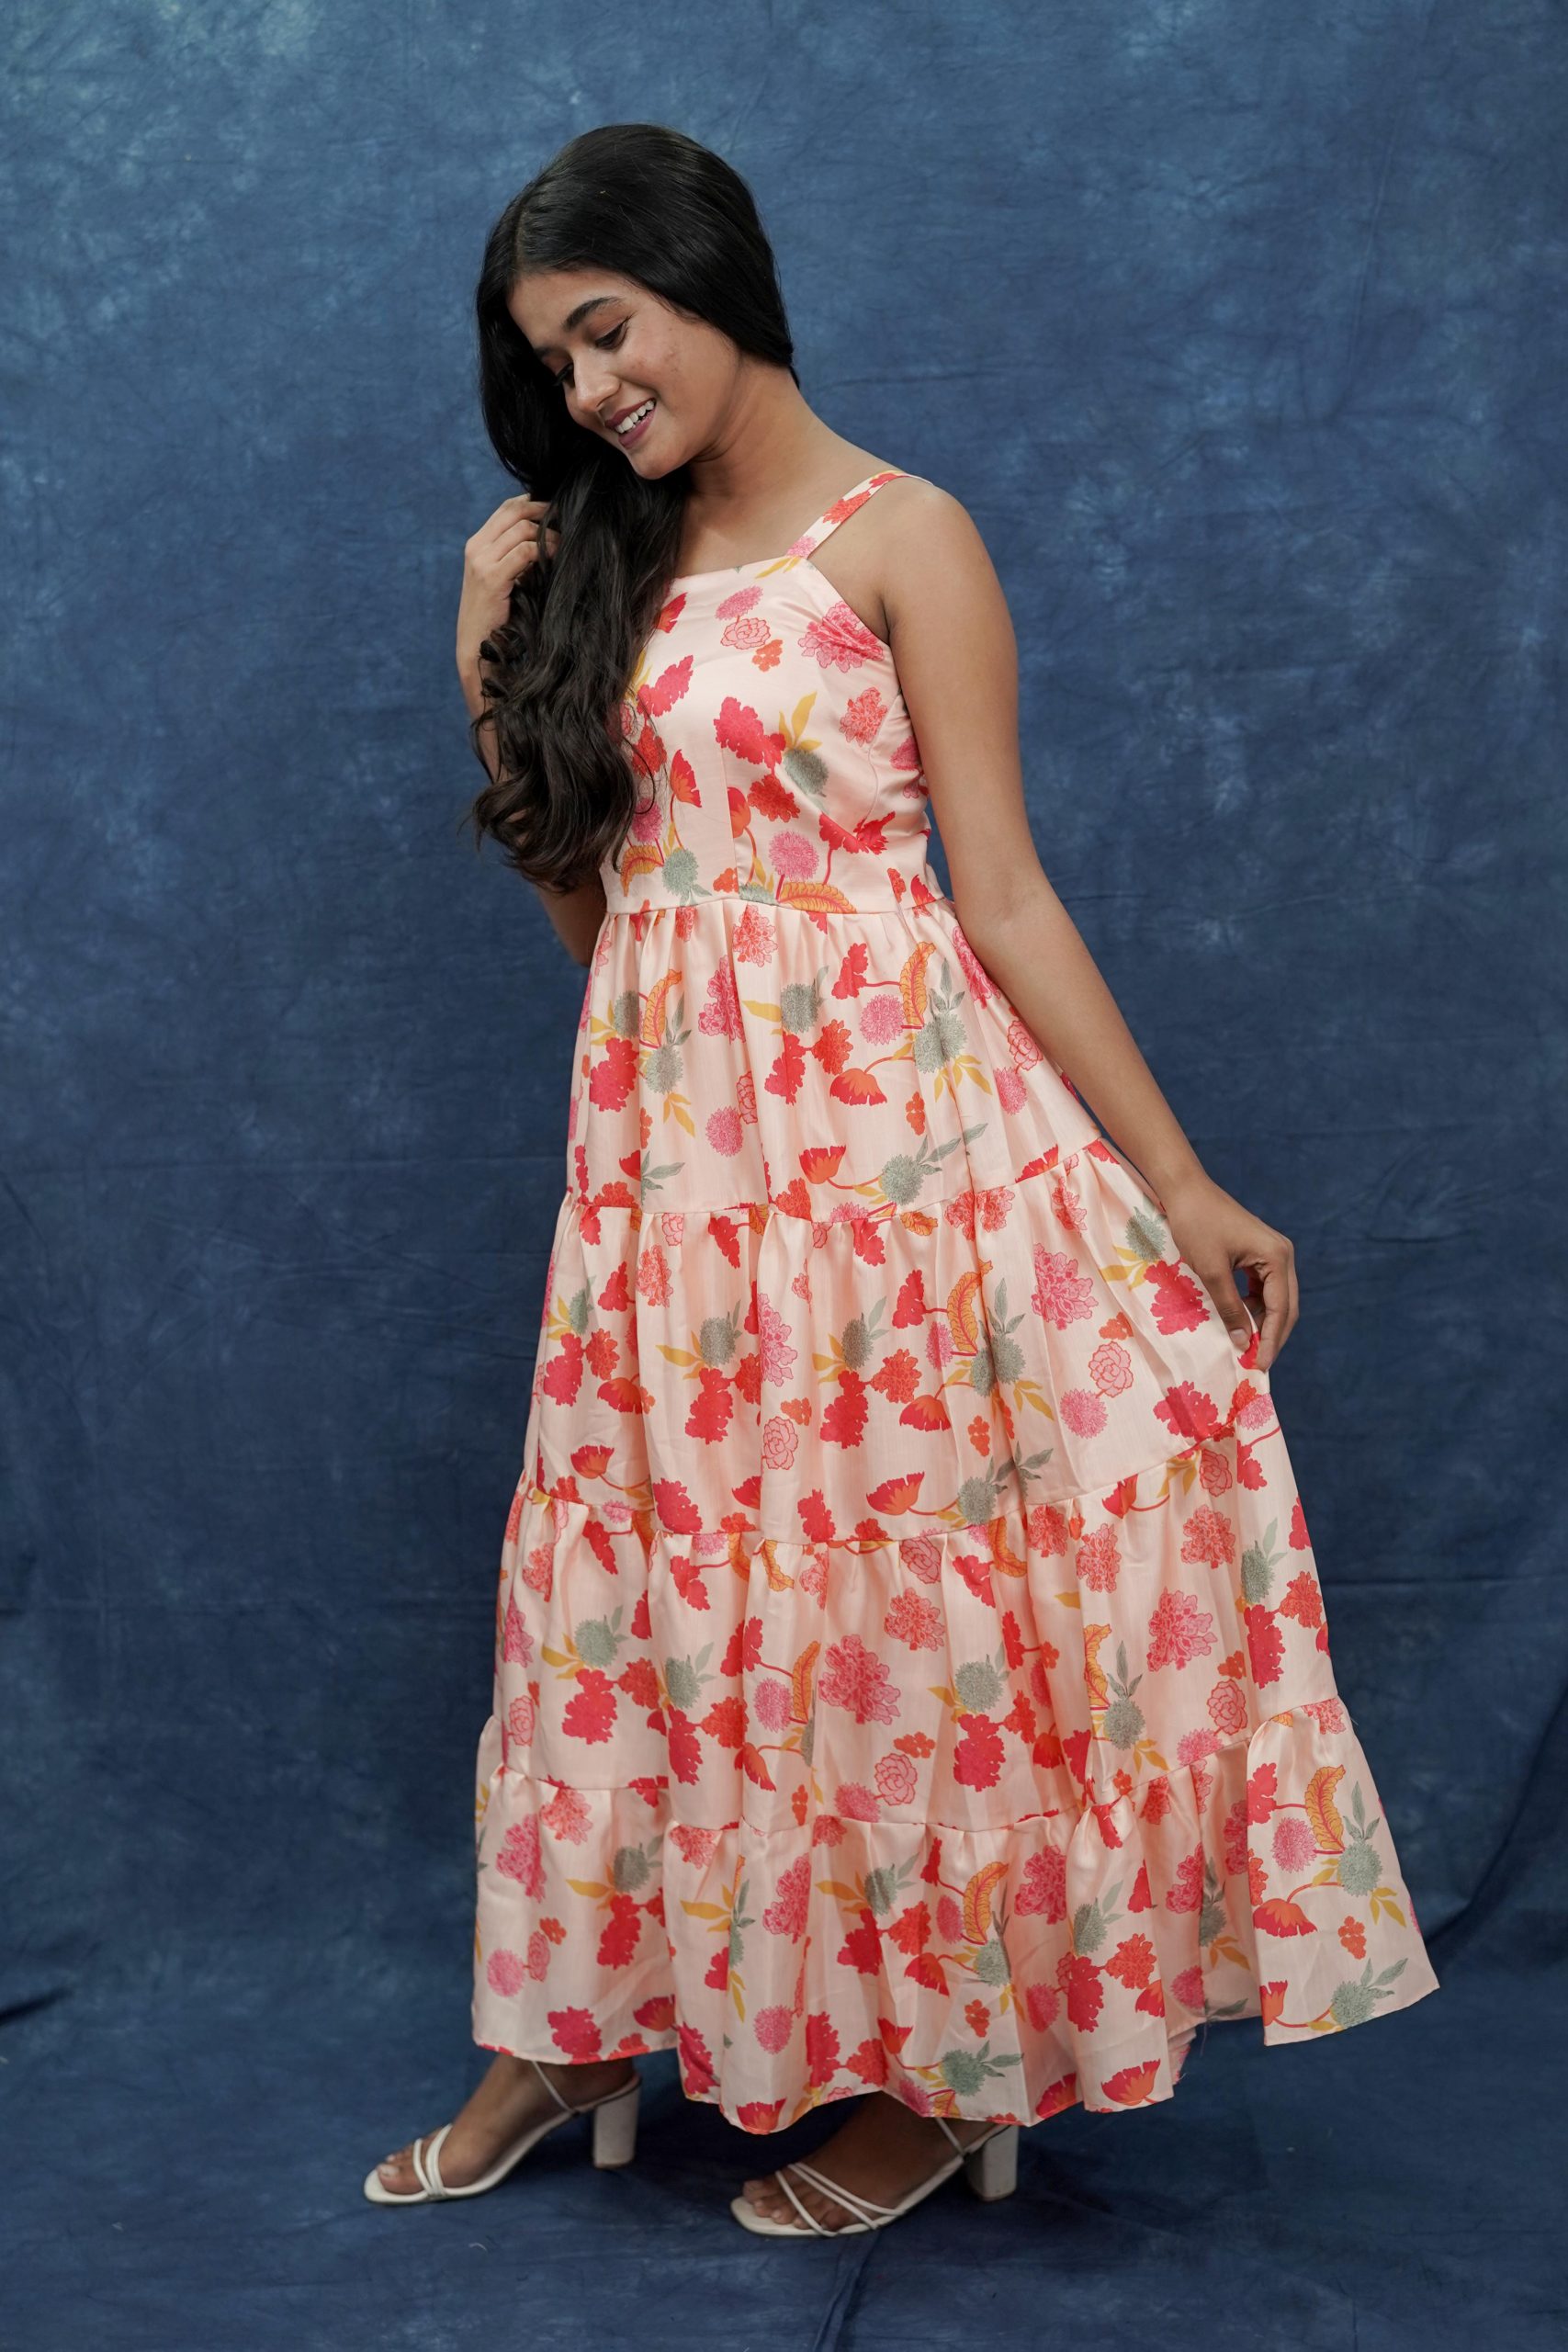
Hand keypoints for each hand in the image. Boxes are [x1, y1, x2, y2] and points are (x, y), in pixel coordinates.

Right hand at [457, 493, 559, 679]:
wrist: (477, 647)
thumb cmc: (496, 617)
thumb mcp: (504, 580)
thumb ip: (517, 558)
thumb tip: (549, 539)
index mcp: (477, 545)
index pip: (506, 509)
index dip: (533, 502)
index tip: (556, 509)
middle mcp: (476, 547)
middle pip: (514, 512)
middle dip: (544, 510)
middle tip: (567, 519)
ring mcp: (481, 561)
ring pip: (522, 529)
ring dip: (549, 534)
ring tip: (565, 544)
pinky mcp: (491, 577)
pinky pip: (524, 552)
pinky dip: (545, 551)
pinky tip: (557, 559)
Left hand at [1157, 1170, 1298, 1371]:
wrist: (1185, 1190)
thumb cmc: (1196, 1226)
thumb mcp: (1211, 1272)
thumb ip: (1230, 1308)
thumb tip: (1244, 1342)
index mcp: (1277, 1257)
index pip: (1281, 1309)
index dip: (1271, 1340)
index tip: (1259, 1366)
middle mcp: (1282, 1254)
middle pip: (1286, 1306)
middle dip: (1272, 1336)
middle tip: (1257, 1364)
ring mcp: (1273, 1252)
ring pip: (1276, 1298)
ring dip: (1264, 1323)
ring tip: (1247, 1347)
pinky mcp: (1259, 1252)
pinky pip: (1264, 1287)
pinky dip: (1255, 1307)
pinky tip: (1240, 1321)